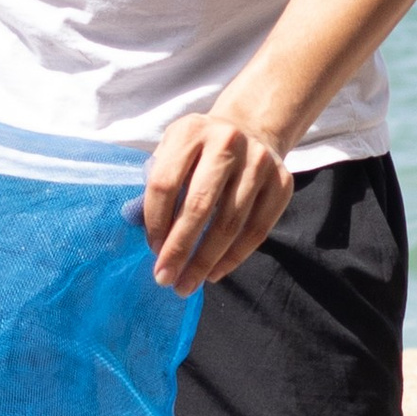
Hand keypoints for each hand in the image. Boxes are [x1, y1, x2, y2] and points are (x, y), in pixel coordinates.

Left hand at [141, 109, 295, 292]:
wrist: (250, 131)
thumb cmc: (199, 152)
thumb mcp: (172, 152)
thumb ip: (155, 184)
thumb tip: (134, 226)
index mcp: (190, 131)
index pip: (165, 183)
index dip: (156, 222)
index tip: (152, 250)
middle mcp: (227, 141)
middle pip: (199, 206)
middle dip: (179, 249)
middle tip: (166, 280)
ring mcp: (259, 161)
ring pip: (230, 223)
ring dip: (205, 261)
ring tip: (187, 284)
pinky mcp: (282, 182)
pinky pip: (257, 230)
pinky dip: (234, 257)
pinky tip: (214, 273)